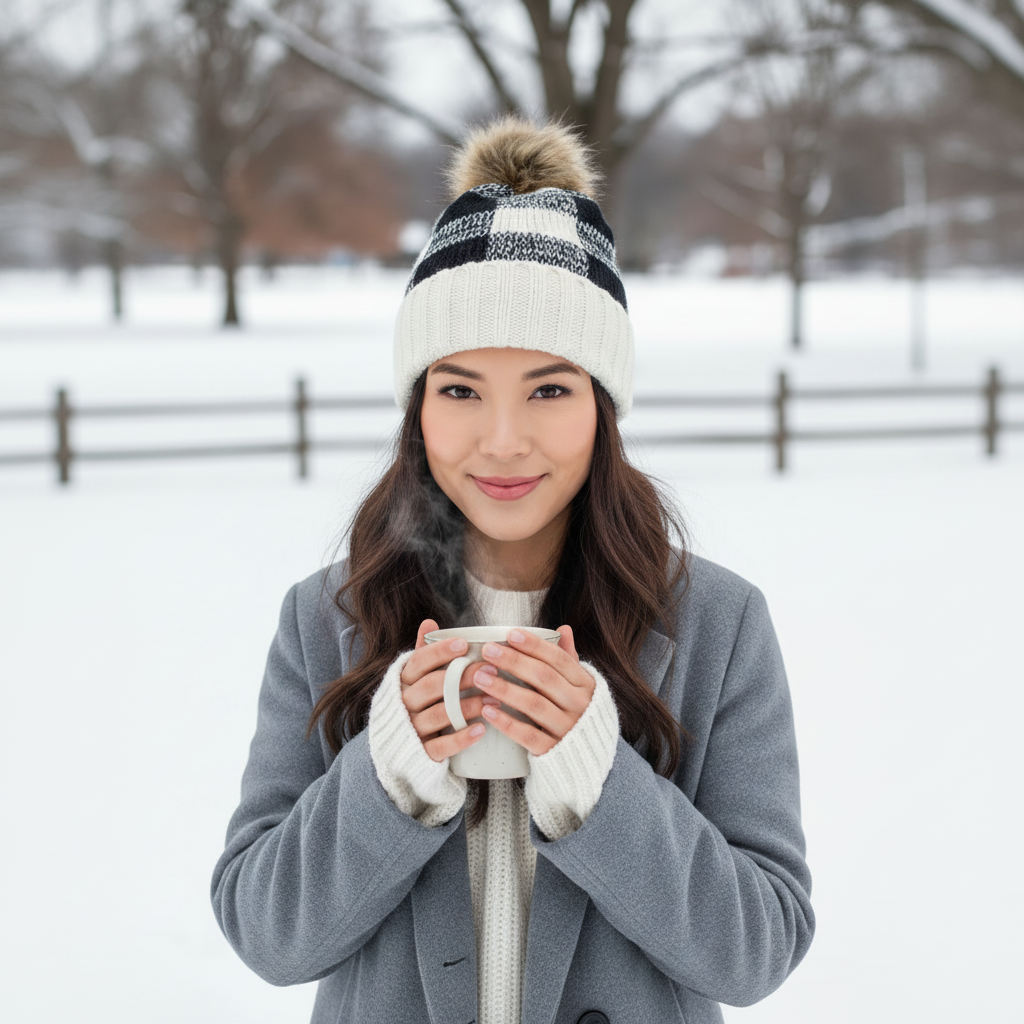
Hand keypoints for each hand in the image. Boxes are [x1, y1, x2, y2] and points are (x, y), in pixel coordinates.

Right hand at [399, 619, 499, 762]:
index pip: (420, 661)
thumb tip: (429, 622)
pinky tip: (482, 729)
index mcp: (404, 680)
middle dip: (462, 676)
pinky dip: (461, 738)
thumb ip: (424, 652)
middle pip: (432, 686)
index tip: (464, 644)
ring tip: (494, 699)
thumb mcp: (415, 677)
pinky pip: (441, 746)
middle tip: (490, 669)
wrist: (395, 747)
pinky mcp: (420, 752)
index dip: (441, 652)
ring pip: (439, 714)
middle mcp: (405, 702)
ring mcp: (412, 728)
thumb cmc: (416, 703)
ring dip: (468, 705)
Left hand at [471, 626, 594, 755]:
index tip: (510, 634)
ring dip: (505, 688)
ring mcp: (567, 729)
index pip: (558, 659)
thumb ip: (568, 659)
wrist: (588, 759)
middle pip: (544, 678)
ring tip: (480, 677)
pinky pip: (528, 735)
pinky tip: (488, 710)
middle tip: (488, 650)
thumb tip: (563, 629)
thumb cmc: (577, 713)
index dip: (534, 645)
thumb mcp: (579, 686)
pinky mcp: (553, 751)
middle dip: (514, 661)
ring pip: (534, 704)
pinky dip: (507, 722)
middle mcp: (579, 705)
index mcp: (585, 684)